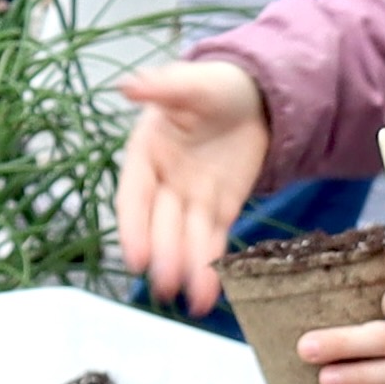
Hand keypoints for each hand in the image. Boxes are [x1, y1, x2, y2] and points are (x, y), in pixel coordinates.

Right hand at [113, 59, 274, 307]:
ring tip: (193, 301)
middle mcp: (163, 182)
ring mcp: (191, 197)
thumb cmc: (215, 87)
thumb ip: (164, 87)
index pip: (134, 199)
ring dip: (188, 268)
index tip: (136, 258)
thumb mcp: (193, 82)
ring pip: (187, 238)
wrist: (254, 96)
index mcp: (145, 155)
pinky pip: (213, 239)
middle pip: (160, 225)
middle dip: (164, 255)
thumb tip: (130, 85)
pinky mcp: (221, 207)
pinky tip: (210, 293)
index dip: (133, 227)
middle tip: (166, 285)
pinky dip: (212, 265)